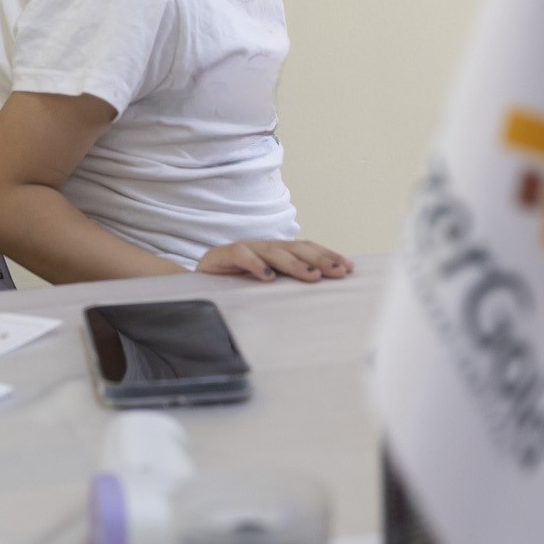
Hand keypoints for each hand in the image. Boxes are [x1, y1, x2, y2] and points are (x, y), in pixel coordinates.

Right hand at [196, 240, 353, 282]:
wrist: (193, 285)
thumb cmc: (233, 289)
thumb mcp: (264, 289)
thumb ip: (287, 288)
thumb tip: (320, 295)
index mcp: (276, 254)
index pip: (306, 249)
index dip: (328, 256)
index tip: (349, 268)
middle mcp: (263, 248)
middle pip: (296, 248)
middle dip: (320, 259)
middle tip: (339, 272)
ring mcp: (243, 249)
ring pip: (273, 251)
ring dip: (295, 263)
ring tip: (312, 275)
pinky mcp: (221, 255)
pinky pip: (241, 255)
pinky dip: (255, 265)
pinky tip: (268, 277)